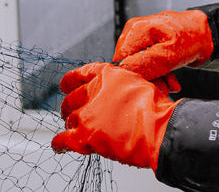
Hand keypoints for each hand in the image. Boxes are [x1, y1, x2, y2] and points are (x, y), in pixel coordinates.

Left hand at [52, 63, 176, 168]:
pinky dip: (59, 143)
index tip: (65, 84)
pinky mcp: (85, 135)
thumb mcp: (138, 84)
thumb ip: (120, 87)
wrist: (160, 129)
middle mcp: (95, 91)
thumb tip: (115, 96)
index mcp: (108, 75)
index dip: (70, 80)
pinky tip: (58, 146)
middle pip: (72, 98)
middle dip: (69, 106)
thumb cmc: (156, 109)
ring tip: (71, 130)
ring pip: (70, 119)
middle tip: (69, 112)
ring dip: (69, 125)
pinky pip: (65, 139)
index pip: (82, 74)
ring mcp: (88, 114)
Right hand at [112, 9, 213, 80]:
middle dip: (148, 79)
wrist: (206, 33)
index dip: (134, 75)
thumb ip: (147, 63)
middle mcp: (135, 31)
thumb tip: (125, 71)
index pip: (121, 59)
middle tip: (163, 87)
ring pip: (139, 66)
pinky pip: (146, 64)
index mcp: (137, 29)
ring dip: (155, 79)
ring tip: (169, 84)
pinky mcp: (147, 45)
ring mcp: (141, 38)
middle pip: (130, 64)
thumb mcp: (170, 54)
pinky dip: (158, 74)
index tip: (149, 85)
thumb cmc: (192, 37)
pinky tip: (170, 80)